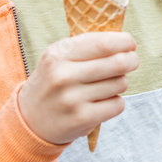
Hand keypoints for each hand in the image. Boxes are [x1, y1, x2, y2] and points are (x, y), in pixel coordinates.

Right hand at [18, 32, 138, 144]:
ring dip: (120, 82)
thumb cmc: (54, 81)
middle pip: (118, 63)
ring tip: (106, 85)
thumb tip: (127, 42)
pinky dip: (115, 102)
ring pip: (121, 83)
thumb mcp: (60, 57)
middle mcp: (63, 76)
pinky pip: (117, 104)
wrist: (30, 120)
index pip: (103, 43)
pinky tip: (101, 102)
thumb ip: (89, 46)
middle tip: (131, 61)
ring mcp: (72, 99)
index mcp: (58, 54)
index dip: (124, 41)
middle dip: (132, 60)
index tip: (129, 43)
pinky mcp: (82, 119)